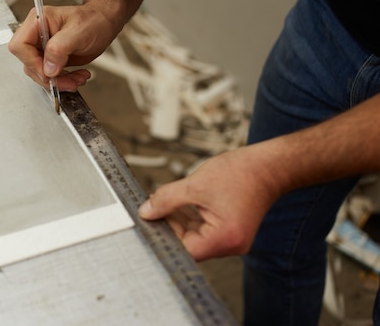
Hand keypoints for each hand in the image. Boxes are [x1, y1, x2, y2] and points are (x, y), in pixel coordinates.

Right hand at [8, 3, 121, 91]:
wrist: (104, 23)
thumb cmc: (93, 20)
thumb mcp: (78, 32)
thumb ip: (59, 49)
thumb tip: (48, 69)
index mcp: (38, 21)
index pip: (20, 46)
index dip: (32, 62)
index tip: (49, 72)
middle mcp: (37, 35)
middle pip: (28, 63)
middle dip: (48, 76)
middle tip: (68, 81)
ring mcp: (43, 48)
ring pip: (39, 73)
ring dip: (59, 81)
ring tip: (77, 79)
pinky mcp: (51, 59)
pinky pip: (50, 76)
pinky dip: (63, 81)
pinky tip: (77, 77)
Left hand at [138, 145, 281, 260]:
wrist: (269, 165)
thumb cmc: (241, 173)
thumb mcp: (195, 184)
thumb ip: (166, 199)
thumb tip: (146, 212)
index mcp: (224, 238)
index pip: (184, 249)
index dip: (162, 236)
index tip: (145, 224)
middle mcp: (229, 245)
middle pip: (187, 244)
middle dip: (168, 225)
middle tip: (149, 208)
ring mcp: (230, 239)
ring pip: (192, 235)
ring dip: (176, 219)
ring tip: (161, 201)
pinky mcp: (228, 230)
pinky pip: (201, 228)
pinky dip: (188, 216)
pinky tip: (176, 202)